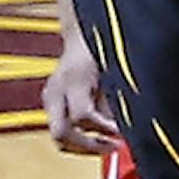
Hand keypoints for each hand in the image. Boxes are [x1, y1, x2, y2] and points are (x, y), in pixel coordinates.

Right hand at [42, 34, 121, 158]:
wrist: (84, 31)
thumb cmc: (105, 48)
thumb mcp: (115, 69)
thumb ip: (118, 99)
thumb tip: (128, 127)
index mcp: (74, 78)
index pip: (82, 116)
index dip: (105, 129)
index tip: (124, 134)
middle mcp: (56, 89)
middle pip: (61, 133)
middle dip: (88, 146)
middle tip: (114, 147)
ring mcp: (50, 96)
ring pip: (59, 136)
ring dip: (84, 145)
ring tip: (109, 144)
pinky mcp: (51, 101)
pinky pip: (62, 128)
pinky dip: (80, 137)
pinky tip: (100, 134)